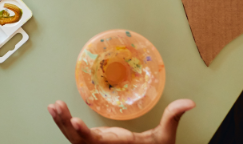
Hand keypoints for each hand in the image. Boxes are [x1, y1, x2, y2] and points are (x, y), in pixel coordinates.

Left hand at [47, 100, 194, 142]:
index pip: (97, 142)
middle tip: (57, 108)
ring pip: (73, 139)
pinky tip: (56, 110)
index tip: (75, 122)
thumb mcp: (165, 138)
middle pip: (78, 140)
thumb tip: (189, 102)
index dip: (84, 134)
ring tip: (53, 107)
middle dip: (65, 125)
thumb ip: (172, 118)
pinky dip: (63, 124)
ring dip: (61, 123)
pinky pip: (74, 136)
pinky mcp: (93, 142)